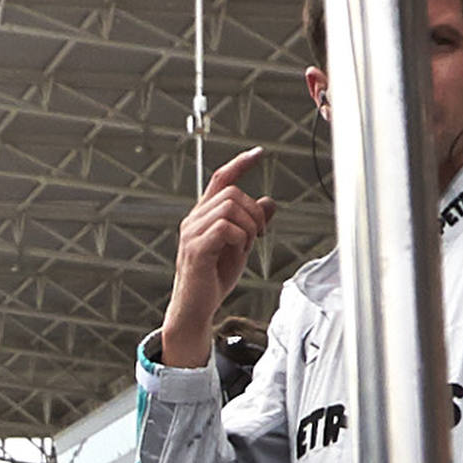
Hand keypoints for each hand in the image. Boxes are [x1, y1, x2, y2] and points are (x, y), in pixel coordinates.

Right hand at [164, 148, 275, 354]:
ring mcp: (192, 233)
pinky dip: (240, 237)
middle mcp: (194, 219)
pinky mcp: (196, 248)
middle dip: (254, 211)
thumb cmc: (213, 279)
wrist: (195, 308)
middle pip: (232, 192)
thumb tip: (270, 202)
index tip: (258, 153)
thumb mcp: (240, 246)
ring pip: (230, 207)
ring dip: (249, 225)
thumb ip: (252, 223)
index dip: (240, 164)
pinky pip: (225, 227)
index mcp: (203, 215)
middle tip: (260, 234)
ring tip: (248, 245)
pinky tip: (239, 250)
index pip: (221, 179)